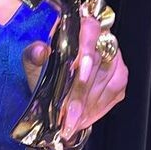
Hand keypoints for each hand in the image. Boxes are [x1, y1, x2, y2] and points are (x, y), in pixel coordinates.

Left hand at [22, 15, 127, 138]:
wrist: (47, 84)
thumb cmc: (42, 68)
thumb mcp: (32, 62)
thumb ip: (33, 55)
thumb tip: (39, 50)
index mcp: (78, 28)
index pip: (90, 30)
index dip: (87, 52)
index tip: (80, 74)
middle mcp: (100, 39)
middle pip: (99, 62)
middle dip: (83, 92)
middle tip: (69, 114)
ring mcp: (112, 58)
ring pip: (111, 80)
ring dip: (91, 104)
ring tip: (74, 121)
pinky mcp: (118, 76)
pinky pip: (116, 92)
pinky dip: (100, 108)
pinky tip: (85, 119)